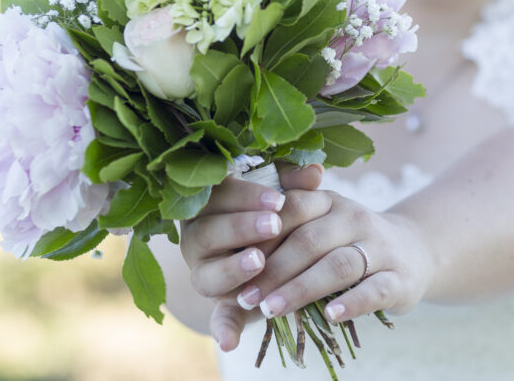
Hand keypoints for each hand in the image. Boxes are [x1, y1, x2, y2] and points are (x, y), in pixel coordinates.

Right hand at [177, 163, 326, 349]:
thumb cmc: (272, 214)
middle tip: (274, 225)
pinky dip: (224, 330)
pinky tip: (232, 341)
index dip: (247, 196)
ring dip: (232, 269)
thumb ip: (292, 184)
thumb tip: (315, 171)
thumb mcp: (280, 196)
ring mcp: (205, 274)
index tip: (278, 200)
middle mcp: (198, 239)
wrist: (273, 255)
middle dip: (241, 227)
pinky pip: (217, 319)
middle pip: (208, 232)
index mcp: (208, 205)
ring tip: (259, 261)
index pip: (219, 195)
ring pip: (207, 274)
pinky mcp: (220, 306)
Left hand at [234, 192, 434, 328]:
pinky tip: (331, 314)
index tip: (235, 261)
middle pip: (310, 240)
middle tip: (246, 297)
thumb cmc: (347, 243)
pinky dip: (352, 302)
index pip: (292, 209)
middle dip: (274, 270)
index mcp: (328, 201)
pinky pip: (374, 289)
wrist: (413, 250)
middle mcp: (354, 217)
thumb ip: (283, 235)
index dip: (262, 235)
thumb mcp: (319, 227)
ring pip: (338, 265)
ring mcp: (379, 247)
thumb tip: (234, 257)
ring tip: (272, 310)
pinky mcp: (399, 278)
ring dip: (301, 288)